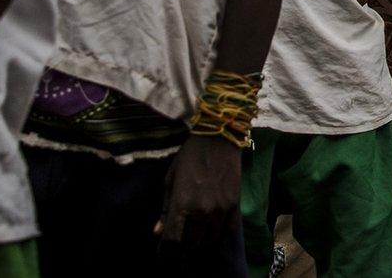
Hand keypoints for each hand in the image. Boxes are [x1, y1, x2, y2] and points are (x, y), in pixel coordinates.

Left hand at [154, 135, 241, 251]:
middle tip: (178, 240)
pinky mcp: (234, 207)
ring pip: (210, 240)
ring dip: (200, 241)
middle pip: (192, 244)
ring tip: (193, 234)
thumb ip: (166, 209)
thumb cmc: (188, 158)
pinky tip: (210, 228)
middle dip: (183, 246)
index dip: (166, 250)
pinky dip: (217, 234)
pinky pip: (226, 232)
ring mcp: (220, 210)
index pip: (173, 240)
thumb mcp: (170, 180)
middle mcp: (202, 211)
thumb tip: (158, 232)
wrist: (218, 141)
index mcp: (182, 204)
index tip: (163, 251)